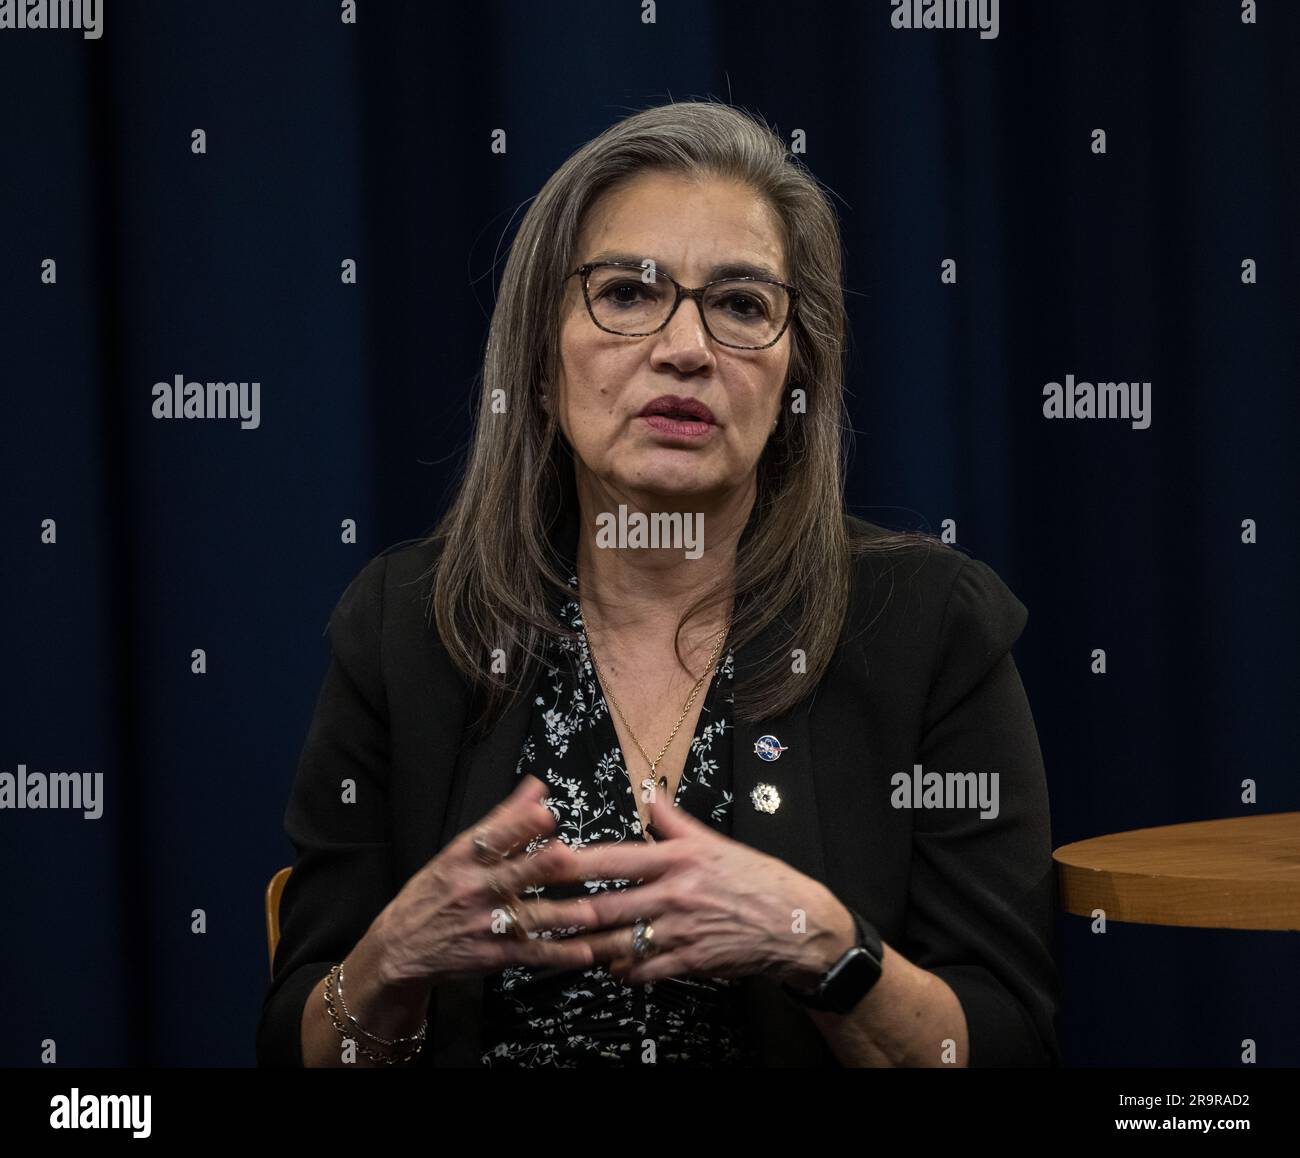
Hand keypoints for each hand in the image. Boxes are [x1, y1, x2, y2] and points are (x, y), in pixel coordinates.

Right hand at [372, 774, 600, 988]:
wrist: (400, 948)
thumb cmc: (436, 892)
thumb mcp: (459, 852)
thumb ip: (504, 820)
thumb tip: (537, 787)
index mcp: (463, 858)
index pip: (491, 838)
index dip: (517, 826)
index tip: (543, 814)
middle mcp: (473, 889)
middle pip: (511, 876)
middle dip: (538, 866)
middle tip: (565, 856)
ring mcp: (483, 924)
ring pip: (528, 918)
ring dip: (560, 916)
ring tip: (589, 912)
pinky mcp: (493, 955)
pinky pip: (531, 954)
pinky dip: (558, 955)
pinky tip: (584, 953)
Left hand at [520, 788, 856, 987]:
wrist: (795, 923)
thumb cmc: (755, 879)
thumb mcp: (714, 842)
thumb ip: (675, 821)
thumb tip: (650, 793)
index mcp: (677, 859)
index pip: (614, 859)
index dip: (574, 862)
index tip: (543, 860)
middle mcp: (674, 894)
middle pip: (606, 906)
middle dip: (566, 912)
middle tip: (533, 913)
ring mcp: (680, 931)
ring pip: (618, 943)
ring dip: (587, 946)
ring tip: (561, 943)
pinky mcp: (690, 961)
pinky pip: (643, 971)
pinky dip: (622, 971)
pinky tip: (610, 966)